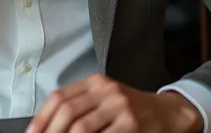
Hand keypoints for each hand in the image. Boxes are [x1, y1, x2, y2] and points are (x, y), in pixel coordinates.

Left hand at [30, 75, 202, 132]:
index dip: (42, 118)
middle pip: (68, 111)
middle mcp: (106, 90)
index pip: (60, 97)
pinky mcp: (132, 125)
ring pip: (82, 127)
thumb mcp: (106, 99)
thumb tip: (50, 126)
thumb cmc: (132, 109)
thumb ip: (81, 107)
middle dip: (51, 132)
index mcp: (96, 82)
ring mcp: (120, 107)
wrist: (168, 113)